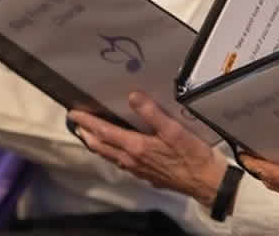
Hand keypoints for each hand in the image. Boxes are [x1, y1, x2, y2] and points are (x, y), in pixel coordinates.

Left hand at [69, 92, 227, 206]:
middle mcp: (131, 159)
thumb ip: (152, 113)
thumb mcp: (174, 130)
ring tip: (90, 135)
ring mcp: (137, 169)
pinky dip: (111, 152)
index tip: (73, 113)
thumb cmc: (191, 155)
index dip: (88, 122)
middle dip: (87, 134)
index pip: (104, 132)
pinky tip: (116, 150)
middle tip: (77, 123)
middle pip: (101, 146)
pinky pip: (120, 162)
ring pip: (109, 155)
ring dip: (97, 144)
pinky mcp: (145, 174)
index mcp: (136, 147)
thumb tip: (132, 96)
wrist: (204, 181)